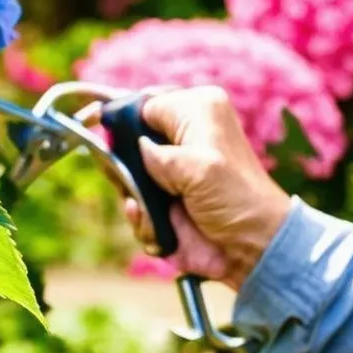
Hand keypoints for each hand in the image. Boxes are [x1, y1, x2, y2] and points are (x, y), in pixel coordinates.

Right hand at [124, 86, 291, 289]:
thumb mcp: (198, 166)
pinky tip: (156, 227)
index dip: (120, 117)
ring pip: (125, 176)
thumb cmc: (237, 200)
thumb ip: (155, 152)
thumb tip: (130, 148)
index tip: (100, 132)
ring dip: (133, 197)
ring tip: (150, 212)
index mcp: (196, 111)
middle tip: (131, 183)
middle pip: (126, 139)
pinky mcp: (163, 200)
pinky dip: (141, 220)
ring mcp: (169, 171)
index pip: (143, 102)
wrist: (252, 249)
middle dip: (123, 166)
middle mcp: (180, 137)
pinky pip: (134, 204)